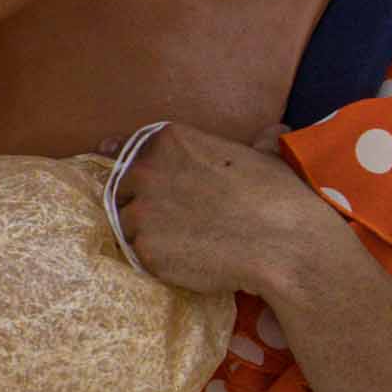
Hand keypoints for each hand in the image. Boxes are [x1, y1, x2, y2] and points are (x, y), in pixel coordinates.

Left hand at [106, 122, 313, 326]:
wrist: (282, 243)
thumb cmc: (278, 196)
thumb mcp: (264, 156)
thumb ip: (255, 142)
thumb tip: (273, 131)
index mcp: (170, 140)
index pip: (129, 148)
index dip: (121, 157)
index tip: (109, 158)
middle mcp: (146, 171)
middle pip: (124, 188)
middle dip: (140, 201)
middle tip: (170, 219)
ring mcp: (141, 212)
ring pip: (128, 224)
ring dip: (146, 233)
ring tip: (181, 243)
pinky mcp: (144, 249)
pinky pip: (139, 254)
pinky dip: (156, 259)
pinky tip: (184, 260)